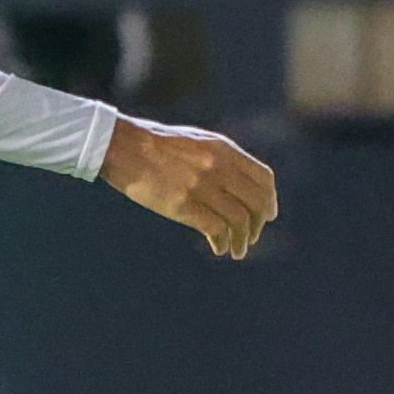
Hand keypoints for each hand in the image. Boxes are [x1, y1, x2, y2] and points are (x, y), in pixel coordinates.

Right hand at [100, 116, 274, 258]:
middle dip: (258, 224)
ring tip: (237, 251)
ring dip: (242, 240)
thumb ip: (220, 158)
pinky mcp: (183, 205)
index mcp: (224, 149)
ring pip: (239, 220)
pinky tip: (219, 248)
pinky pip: (216, 229)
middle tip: (252, 238)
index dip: (269, 200)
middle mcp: (218, 167)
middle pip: (256, 202)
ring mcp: (201, 186)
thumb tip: (239, 182)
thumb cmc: (156, 144)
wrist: (123, 146)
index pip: (263, 178)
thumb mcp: (197, 142)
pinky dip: (222, 242)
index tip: (267, 216)